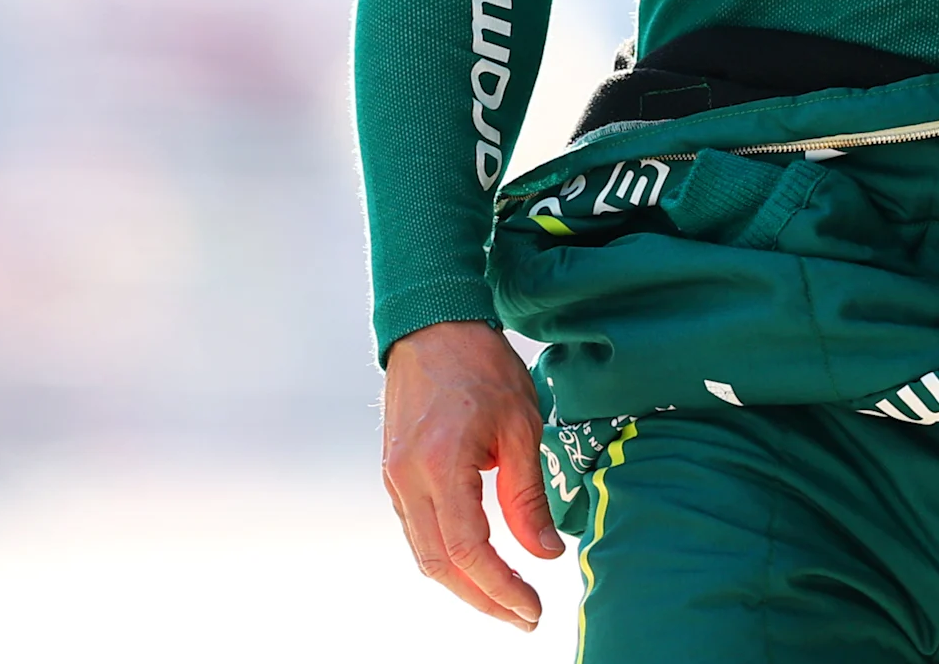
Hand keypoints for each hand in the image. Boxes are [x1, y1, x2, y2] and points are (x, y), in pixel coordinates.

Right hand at [381, 320, 560, 629]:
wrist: (432, 323)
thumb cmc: (479, 364)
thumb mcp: (520, 426)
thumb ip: (527, 496)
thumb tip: (544, 553)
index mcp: (440, 464)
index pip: (468, 550)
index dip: (501, 588)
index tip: (532, 607)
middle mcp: (408, 477)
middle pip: (439, 565)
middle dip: (483, 599)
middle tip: (524, 615)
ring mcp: (394, 476)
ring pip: (424, 553)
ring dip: (464, 583)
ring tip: (506, 595)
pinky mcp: (394, 472)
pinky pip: (417, 530)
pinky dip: (447, 555)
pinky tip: (478, 560)